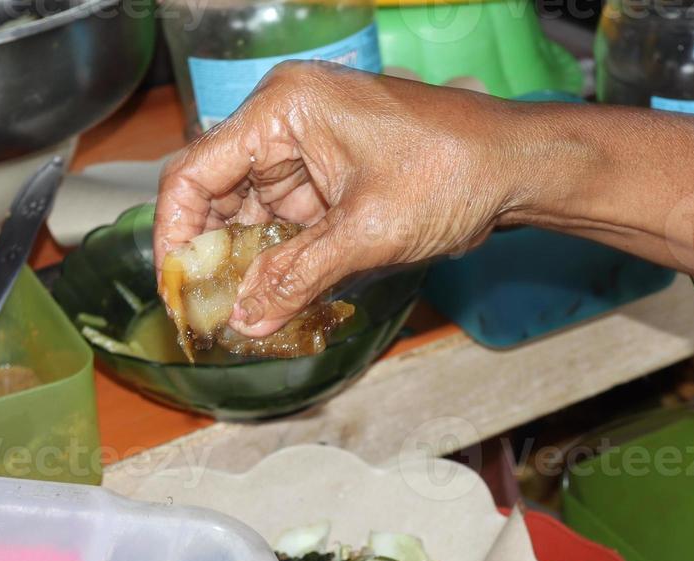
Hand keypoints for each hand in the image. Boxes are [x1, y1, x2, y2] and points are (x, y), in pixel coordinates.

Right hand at [154, 62, 525, 337]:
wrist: (517, 167)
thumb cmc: (453, 173)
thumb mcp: (367, 234)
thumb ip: (297, 276)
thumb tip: (243, 319)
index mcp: (284, 109)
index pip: (197, 171)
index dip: (175, 232)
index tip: (175, 285)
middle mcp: (287, 119)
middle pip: (219, 191)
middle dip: (211, 253)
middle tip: (205, 311)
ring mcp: (309, 145)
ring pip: (251, 210)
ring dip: (246, 261)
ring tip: (238, 315)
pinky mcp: (332, 172)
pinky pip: (287, 218)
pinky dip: (280, 256)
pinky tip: (273, 298)